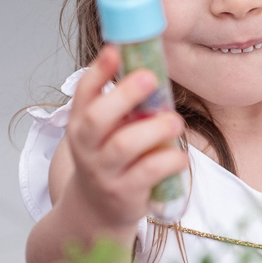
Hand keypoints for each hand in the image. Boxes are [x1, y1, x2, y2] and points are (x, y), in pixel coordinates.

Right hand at [62, 46, 187, 231]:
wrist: (96, 212)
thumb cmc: (109, 161)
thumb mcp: (105, 134)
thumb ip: (122, 108)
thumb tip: (152, 67)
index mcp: (81, 124)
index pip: (84, 93)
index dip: (98, 70)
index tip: (115, 50)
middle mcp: (86, 147)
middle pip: (98, 118)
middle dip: (124, 95)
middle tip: (150, 77)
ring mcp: (103, 172)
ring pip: (123, 146)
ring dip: (152, 130)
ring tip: (175, 121)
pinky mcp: (123, 194)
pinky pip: (147, 174)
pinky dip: (168, 161)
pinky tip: (180, 156)